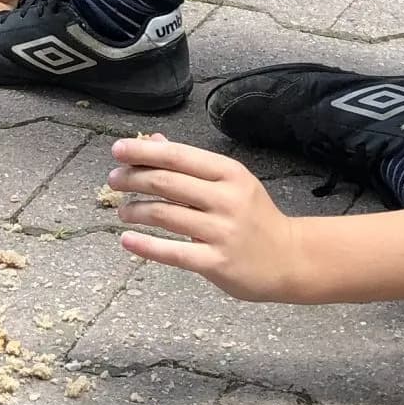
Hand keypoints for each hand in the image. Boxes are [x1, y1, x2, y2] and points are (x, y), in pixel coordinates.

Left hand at [108, 135, 309, 301]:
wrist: (290, 259)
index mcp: (230, 174)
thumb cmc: (254, 217)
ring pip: (166, 215)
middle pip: (167, 182)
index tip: (118, 150)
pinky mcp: (217, 262)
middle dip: (133, 179)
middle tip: (113, 181)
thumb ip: (191, 164)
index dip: (144, 151)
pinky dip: (145, 246)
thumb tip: (153, 141)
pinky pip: (173, 252)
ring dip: (136, 211)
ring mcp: (222, 232)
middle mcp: (226, 199)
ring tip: (122, 211)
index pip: (179, 156)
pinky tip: (127, 240)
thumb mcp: (230, 183)